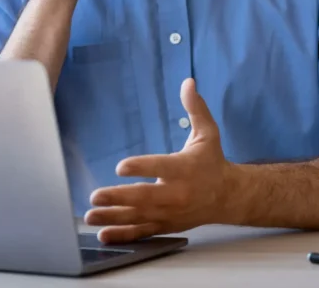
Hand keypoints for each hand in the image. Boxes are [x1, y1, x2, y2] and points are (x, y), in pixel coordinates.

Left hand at [85, 78, 234, 243]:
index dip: (140, 167)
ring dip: (113, 217)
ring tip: (90, 216)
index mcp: (183, 168)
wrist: (228, 197)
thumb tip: (188, 82)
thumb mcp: (208, 133)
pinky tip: (103, 235)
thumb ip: (196, 108)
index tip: (120, 167)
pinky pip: (142, 233)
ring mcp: (170, 213)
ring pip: (139, 217)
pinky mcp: (166, 226)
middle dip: (118, 197)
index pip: (160, 167)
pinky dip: (123, 235)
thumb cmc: (212, 162)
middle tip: (94, 195)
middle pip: (144, 197)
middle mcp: (176, 193)